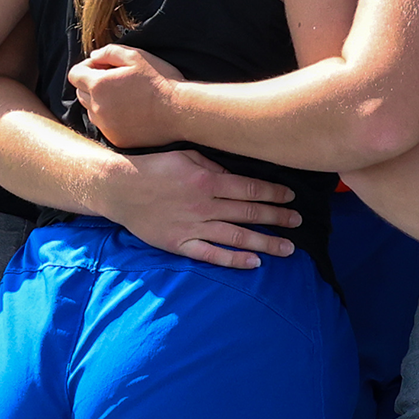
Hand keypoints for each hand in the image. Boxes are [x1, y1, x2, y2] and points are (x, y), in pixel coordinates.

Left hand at [68, 45, 186, 148]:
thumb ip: (109, 52)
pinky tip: (132, 113)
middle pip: (80, 93)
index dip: (86, 68)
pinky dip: (112, 119)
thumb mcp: (136, 56)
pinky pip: (106, 126)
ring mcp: (106, 126)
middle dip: (93, 84)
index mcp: (98, 85)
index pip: (74, 75)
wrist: (180, 111)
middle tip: (116, 82)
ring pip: (92, 111)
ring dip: (101, 102)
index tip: (103, 67)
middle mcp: (96, 107)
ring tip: (125, 98)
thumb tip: (93, 57)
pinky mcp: (116, 139)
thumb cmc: (160, 81)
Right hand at [96, 148, 301, 269]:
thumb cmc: (155, 167)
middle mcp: (204, 205)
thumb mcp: (187, 155)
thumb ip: (214, 165)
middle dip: (277, 218)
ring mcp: (192, 226)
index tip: (292, 197)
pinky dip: (233, 259)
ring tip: (288, 248)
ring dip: (265, 242)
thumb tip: (238, 175)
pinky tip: (254, 262)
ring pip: (236, 236)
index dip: (274, 193)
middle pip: (249, 213)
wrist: (120, 188)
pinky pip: (211, 254)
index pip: (250, 188)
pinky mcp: (179, 244)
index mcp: (208, 180)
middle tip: (298, 222)